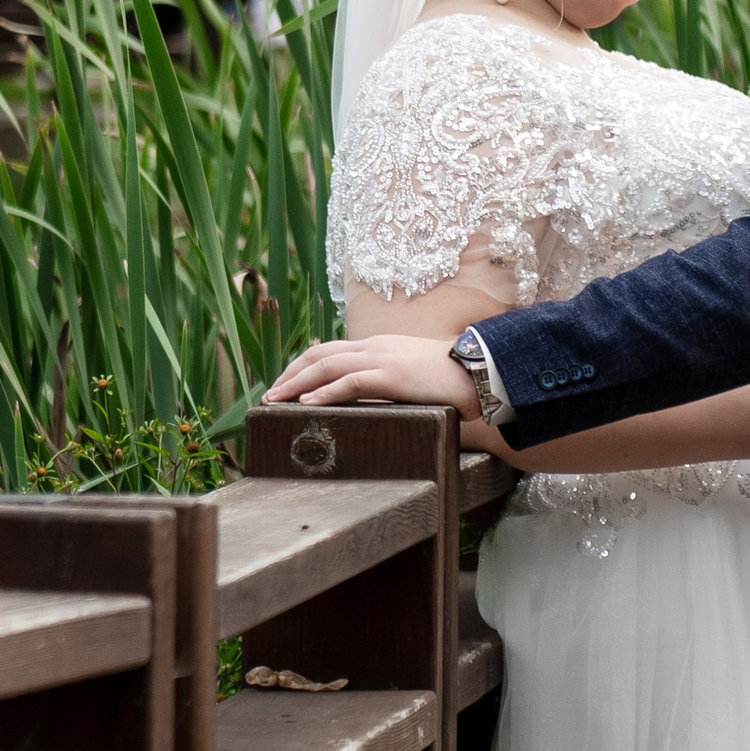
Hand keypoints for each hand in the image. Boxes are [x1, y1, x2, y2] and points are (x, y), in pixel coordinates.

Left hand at [266, 332, 481, 417]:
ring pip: (327, 366)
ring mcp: (382, 359)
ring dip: (296, 384)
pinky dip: (324, 392)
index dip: (303, 366)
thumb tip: (375, 401)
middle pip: (319, 355)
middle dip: (290, 375)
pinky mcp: (391, 376)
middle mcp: (374, 347)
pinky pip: (350, 382)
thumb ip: (391, 381)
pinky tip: (306, 404)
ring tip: (276, 401)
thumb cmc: (451, 378)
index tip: (285, 384)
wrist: (480, 371)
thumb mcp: (413, 374)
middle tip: (269, 396)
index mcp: (379, 346)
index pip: (330, 350)